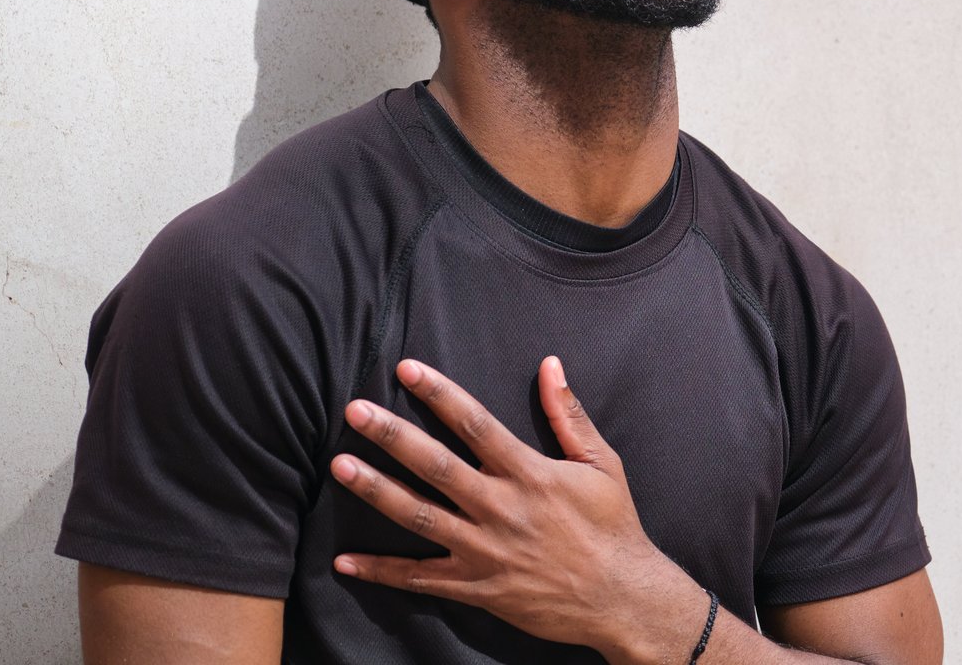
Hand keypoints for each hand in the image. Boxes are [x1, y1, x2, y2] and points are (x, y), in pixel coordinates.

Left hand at [330, 357, 695, 654]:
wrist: (621, 597)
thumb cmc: (612, 525)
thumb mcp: (602, 463)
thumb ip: (569, 414)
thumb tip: (550, 364)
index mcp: (530, 473)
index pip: (475, 424)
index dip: (439, 394)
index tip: (407, 369)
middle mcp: (501, 509)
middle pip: (436, 466)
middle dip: (392, 435)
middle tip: (355, 411)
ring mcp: (485, 551)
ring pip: (419, 517)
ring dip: (377, 490)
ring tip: (340, 466)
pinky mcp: (477, 588)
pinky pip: (420, 578)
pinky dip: (382, 571)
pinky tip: (345, 560)